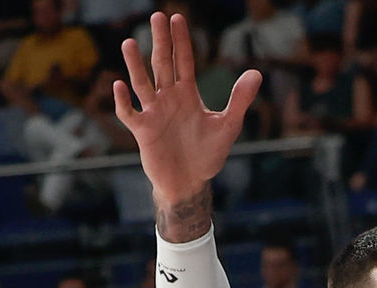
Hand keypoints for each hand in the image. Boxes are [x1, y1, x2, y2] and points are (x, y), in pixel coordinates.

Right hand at [114, 12, 261, 200]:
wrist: (191, 182)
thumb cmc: (208, 154)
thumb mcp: (229, 125)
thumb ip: (240, 99)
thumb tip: (256, 72)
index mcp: (188, 95)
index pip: (184, 62)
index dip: (181, 41)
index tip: (176, 17)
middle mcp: (168, 99)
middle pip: (162, 64)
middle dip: (161, 42)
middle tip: (156, 16)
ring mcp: (153, 113)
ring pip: (142, 84)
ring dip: (135, 65)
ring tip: (130, 43)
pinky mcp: (143, 131)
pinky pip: (129, 113)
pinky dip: (123, 101)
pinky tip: (120, 86)